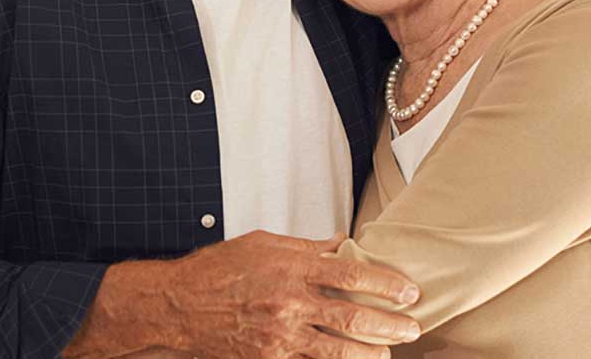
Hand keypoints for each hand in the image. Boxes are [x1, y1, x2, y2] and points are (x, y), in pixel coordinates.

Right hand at [165, 229, 421, 358]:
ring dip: (370, 352)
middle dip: (390, 324)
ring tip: (388, 352)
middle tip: (413, 327)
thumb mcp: (260, 244)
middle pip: (353, 316)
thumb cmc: (215, 271)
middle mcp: (289, 302)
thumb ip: (303, 246)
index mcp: (289, 268)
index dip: (385, 283)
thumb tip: (339, 244)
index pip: (351, 273)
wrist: (177, 306)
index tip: (408, 290)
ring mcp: (280, 336)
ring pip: (338, 350)